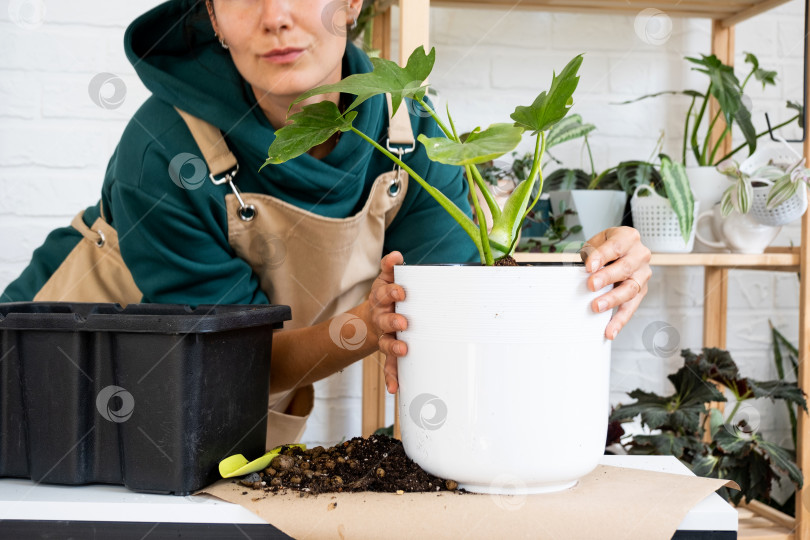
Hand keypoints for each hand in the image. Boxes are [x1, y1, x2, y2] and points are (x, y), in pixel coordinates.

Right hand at [367, 251, 407, 393]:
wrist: (370, 321)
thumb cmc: (387, 298)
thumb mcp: (385, 280)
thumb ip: (390, 268)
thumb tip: (396, 255)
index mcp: (382, 299)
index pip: (385, 293)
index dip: (392, 292)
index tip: (401, 292)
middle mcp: (381, 318)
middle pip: (385, 319)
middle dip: (393, 321)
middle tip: (403, 323)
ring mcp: (384, 337)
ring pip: (388, 343)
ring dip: (394, 348)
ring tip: (402, 352)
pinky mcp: (389, 353)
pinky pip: (390, 366)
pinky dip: (392, 377)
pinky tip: (395, 388)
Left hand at [579, 226, 651, 339]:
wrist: (621, 250)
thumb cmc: (607, 246)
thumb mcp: (597, 242)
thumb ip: (591, 254)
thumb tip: (582, 272)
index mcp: (629, 238)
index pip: (615, 247)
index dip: (601, 257)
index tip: (588, 267)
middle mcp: (640, 255)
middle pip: (625, 268)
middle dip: (607, 277)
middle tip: (591, 285)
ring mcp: (643, 274)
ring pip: (630, 289)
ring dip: (613, 300)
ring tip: (597, 307)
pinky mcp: (641, 291)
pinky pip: (631, 307)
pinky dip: (620, 320)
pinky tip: (610, 330)